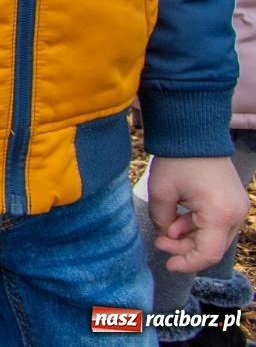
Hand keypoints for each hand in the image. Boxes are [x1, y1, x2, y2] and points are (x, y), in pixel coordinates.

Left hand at [146, 156, 249, 273]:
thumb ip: (162, 221)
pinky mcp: (234, 202)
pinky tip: (178, 219)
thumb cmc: (177, 161)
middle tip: (160, 242)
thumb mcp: (161, 193)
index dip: (187, 263)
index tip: (168, 264)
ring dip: (190, 237)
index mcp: (220, 214)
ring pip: (215, 236)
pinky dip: (198, 226)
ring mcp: (238, 208)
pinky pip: (217, 224)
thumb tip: (166, 237)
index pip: (207, 253)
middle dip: (185, 249)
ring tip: (167, 226)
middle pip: (212, 247)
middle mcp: (236, 214)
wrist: (195, 133)